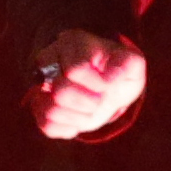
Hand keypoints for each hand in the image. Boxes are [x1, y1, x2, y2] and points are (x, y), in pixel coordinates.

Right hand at [33, 33, 148, 141]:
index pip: (75, 70)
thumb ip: (127, 64)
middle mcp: (49, 60)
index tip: (107, 84)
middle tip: (99, 100)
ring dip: (79, 117)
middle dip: (88, 103)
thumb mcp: (132, 64)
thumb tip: (109, 79)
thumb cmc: (118, 71)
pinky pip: (47, 125)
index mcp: (72, 43)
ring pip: (50, 111)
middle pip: (60, 92)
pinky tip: (79, 117)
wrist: (108, 85)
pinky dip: (68, 127)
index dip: (96, 84)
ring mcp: (40, 84)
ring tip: (90, 109)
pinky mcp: (38, 106)